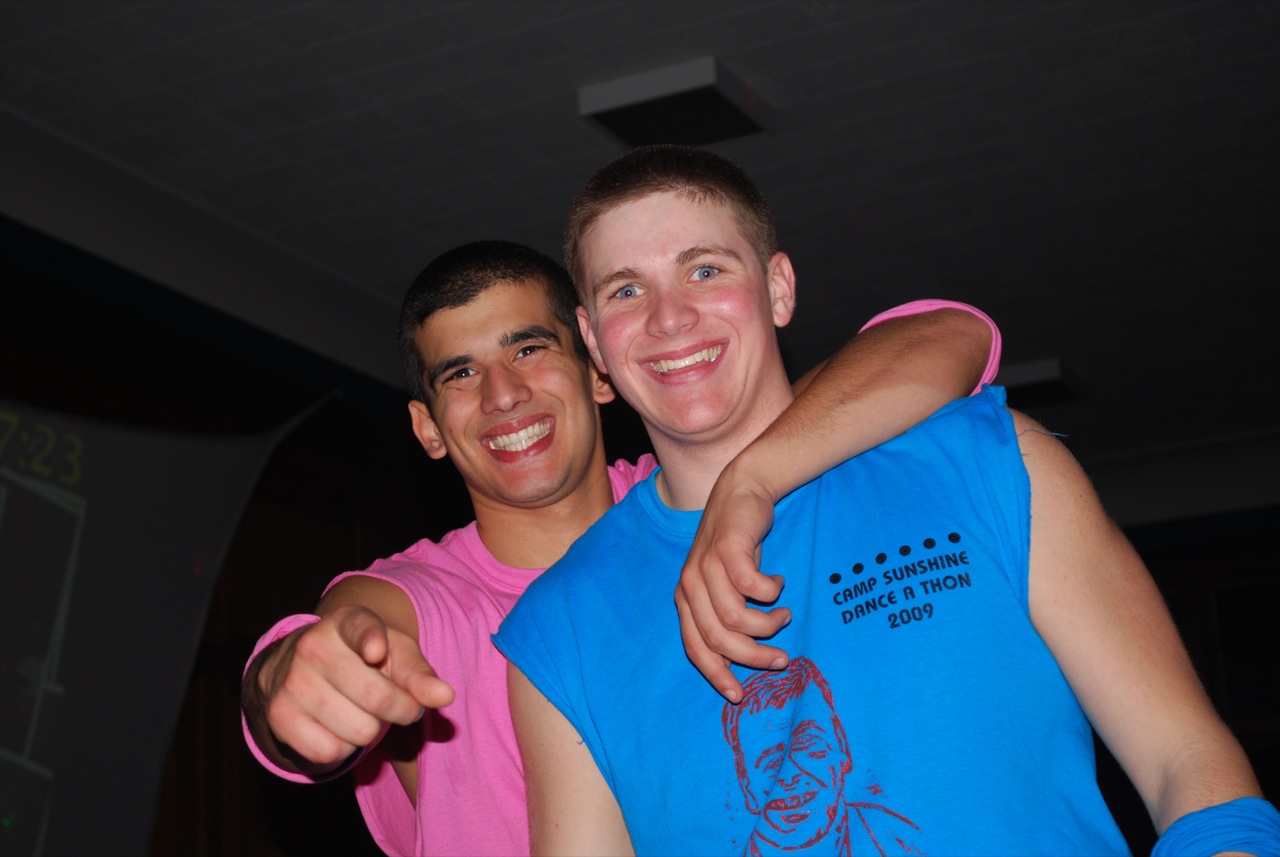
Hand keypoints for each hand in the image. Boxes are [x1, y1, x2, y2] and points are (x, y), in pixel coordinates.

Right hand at [257, 605, 453, 772]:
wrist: (305, 669)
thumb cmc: (363, 659)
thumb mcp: (395, 654)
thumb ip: (420, 674)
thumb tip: (444, 696)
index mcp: (346, 621)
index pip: (360, 628)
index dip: (370, 640)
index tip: (376, 651)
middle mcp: (312, 646)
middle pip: (376, 697)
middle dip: (401, 709)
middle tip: (400, 705)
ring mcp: (291, 681)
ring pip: (357, 731)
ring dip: (370, 730)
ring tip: (361, 710)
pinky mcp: (278, 716)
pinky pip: (330, 753)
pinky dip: (343, 748)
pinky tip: (336, 726)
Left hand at [675, 466, 791, 703]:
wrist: (740, 492)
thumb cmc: (736, 548)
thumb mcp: (724, 586)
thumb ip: (725, 618)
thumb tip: (738, 661)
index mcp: (686, 600)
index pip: (695, 648)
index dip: (717, 674)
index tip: (740, 694)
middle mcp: (690, 585)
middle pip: (718, 639)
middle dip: (753, 657)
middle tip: (781, 660)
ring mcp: (706, 566)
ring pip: (735, 617)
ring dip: (767, 626)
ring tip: (784, 616)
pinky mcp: (728, 548)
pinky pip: (752, 587)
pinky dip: (771, 593)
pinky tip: (779, 585)